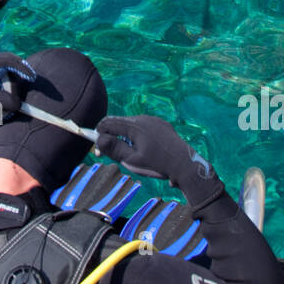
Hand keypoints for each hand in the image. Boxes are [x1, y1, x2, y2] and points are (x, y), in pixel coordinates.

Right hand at [95, 114, 224, 212]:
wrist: (185, 165)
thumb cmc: (157, 164)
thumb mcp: (132, 160)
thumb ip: (114, 149)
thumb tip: (98, 139)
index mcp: (134, 126)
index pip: (108, 123)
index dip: (99, 135)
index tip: (98, 151)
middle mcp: (143, 119)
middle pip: (119, 122)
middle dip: (111, 136)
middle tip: (111, 154)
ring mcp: (154, 120)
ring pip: (131, 124)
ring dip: (125, 136)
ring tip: (130, 154)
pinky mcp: (162, 124)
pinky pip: (144, 126)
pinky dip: (137, 135)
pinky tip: (144, 149)